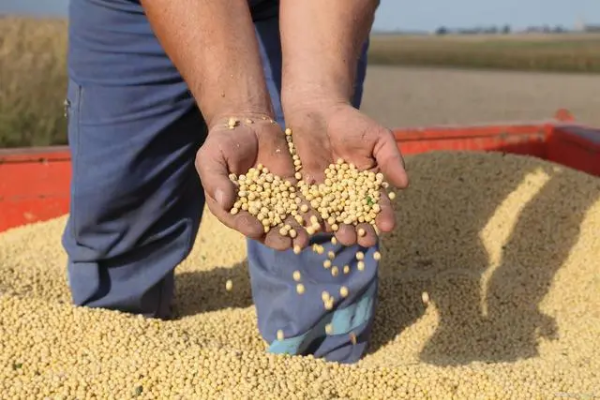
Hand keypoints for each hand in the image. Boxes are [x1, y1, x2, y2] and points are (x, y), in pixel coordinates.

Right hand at [195, 115, 308, 250]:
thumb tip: (224, 202)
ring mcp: (275, 200)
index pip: (239, 221)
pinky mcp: (292, 189)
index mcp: (231, 207)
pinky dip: (311, 211)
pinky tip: (321, 218)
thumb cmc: (222, 143)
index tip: (256, 229)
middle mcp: (254, 210)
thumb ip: (215, 180)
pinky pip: (303, 202)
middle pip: (266, 227)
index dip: (247, 226)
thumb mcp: (211, 158)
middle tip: (289, 244)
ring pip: (287, 219)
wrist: (247, 125)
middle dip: (278, 237)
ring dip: (297, 230)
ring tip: (307, 237)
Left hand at [284, 101, 408, 246]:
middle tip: (364, 240)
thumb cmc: (352, 124)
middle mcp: (347, 196)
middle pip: (356, 218)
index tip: (387, 226)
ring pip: (333, 218)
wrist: (317, 112)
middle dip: (361, 230)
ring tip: (343, 238)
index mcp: (368, 186)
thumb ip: (390, 159)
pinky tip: (314, 228)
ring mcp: (325, 196)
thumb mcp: (377, 138)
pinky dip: (310, 220)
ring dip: (338, 230)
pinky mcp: (304, 192)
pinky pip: (308, 208)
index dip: (384, 216)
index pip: (378, 205)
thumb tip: (405, 184)